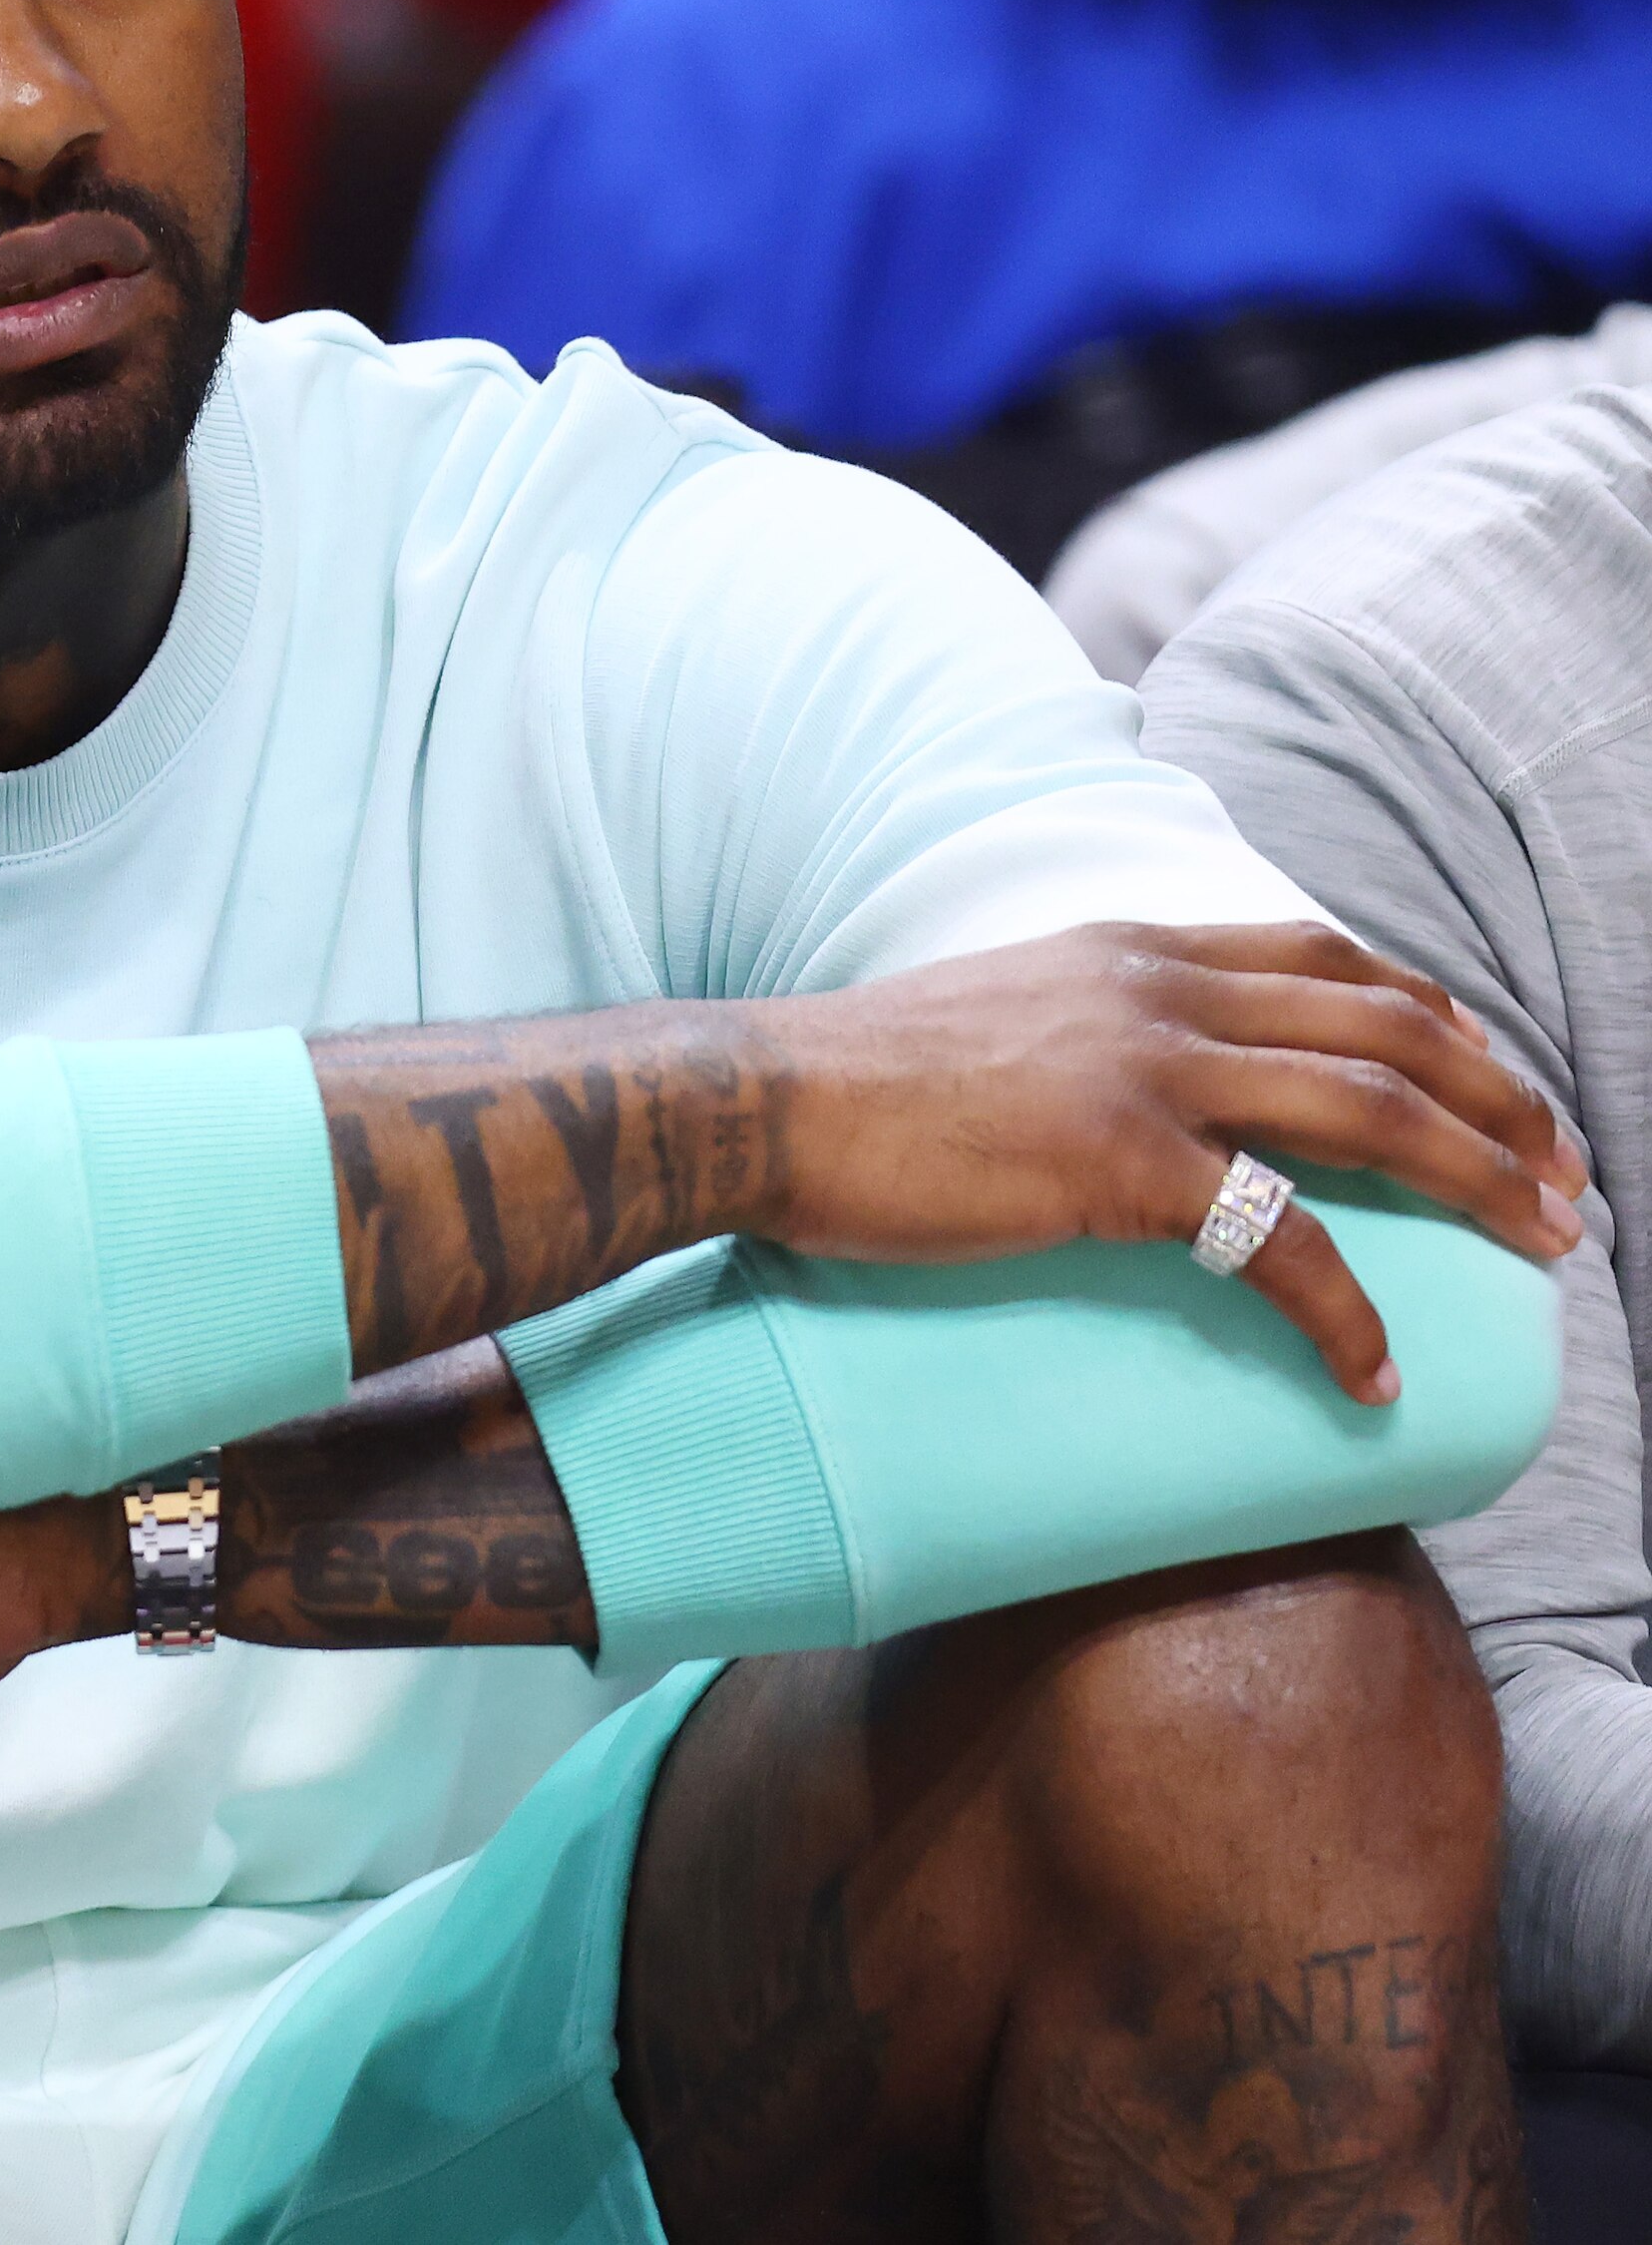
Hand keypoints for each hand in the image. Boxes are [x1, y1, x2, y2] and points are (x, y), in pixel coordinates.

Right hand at [736, 922, 1580, 1403]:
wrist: (759, 1100)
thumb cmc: (845, 1083)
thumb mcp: (986, 1013)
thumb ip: (1074, 1027)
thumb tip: (1109, 1087)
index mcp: (1127, 948)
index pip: (1325, 955)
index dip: (1431, 1010)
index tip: (1491, 1071)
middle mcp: (1156, 988)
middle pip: (1386, 1025)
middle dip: (1501, 1099)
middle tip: (1562, 1175)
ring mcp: (1145, 1070)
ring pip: (1372, 1110)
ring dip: (1479, 1179)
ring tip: (1540, 1246)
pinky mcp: (1121, 1163)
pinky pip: (1283, 1245)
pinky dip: (1348, 1314)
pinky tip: (1373, 1372)